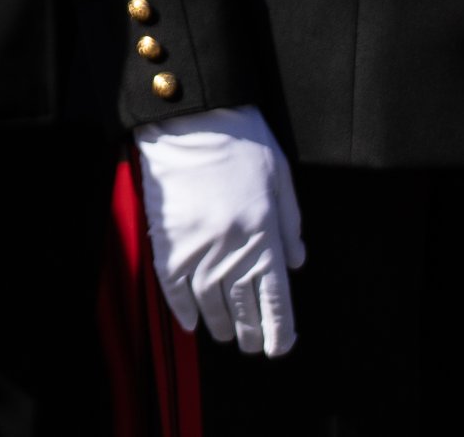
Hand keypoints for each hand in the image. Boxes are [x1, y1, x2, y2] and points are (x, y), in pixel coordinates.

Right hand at [134, 106, 304, 355]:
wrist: (191, 117)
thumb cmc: (242, 140)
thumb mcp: (281, 178)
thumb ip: (290, 224)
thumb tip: (296, 263)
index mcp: (265, 235)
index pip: (275, 300)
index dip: (278, 329)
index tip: (278, 346)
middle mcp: (232, 248)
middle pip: (242, 306)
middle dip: (248, 332)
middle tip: (250, 345)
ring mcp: (197, 246)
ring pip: (209, 301)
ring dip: (218, 324)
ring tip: (223, 334)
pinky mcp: (167, 238)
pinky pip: (173, 285)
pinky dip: (181, 309)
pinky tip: (190, 323)